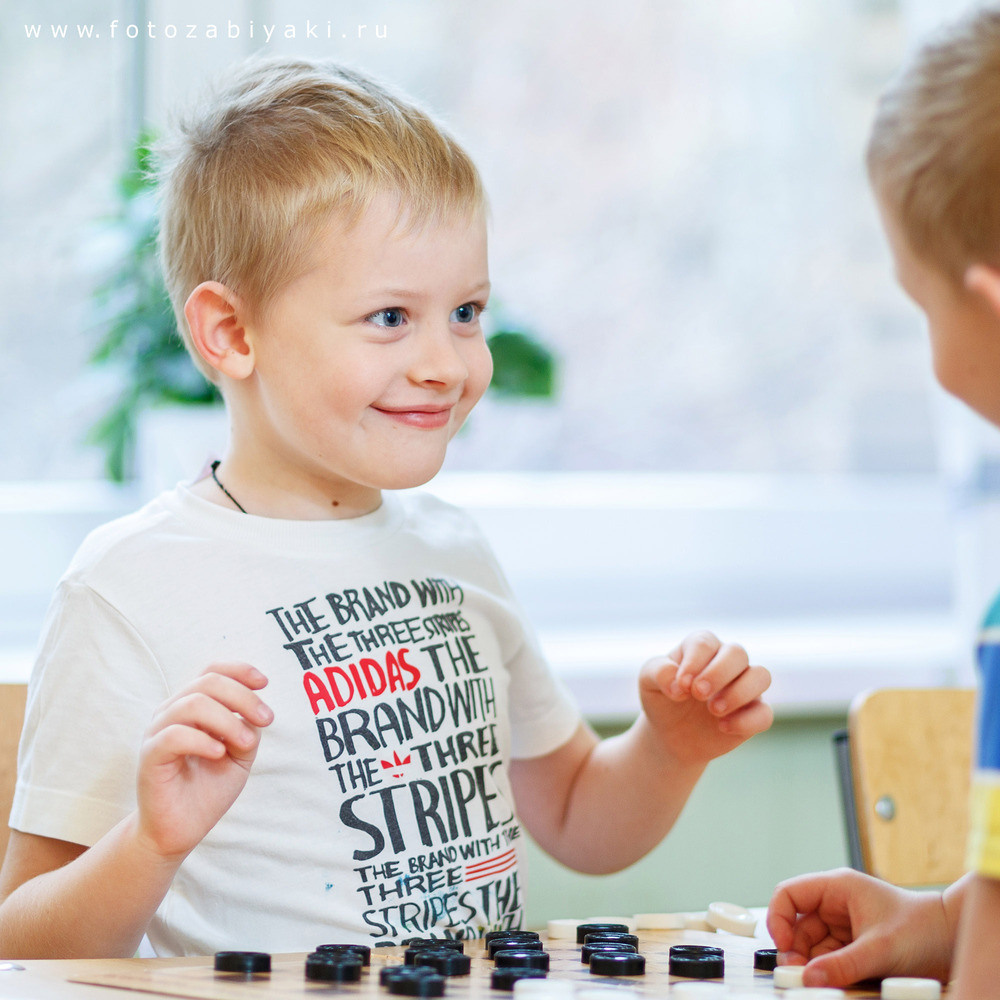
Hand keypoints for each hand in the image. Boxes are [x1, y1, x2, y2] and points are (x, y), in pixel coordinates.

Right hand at [136, 662, 272, 859]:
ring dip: (227, 720)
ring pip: (192, 704)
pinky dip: (202, 740)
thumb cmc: (209, 788)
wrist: (182, 829)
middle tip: (266, 720)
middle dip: (243, 697)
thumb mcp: (240, 753)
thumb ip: (248, 728)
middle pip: (208, 683)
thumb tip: (253, 712)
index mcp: (193, 706)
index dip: (239, 670)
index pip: (212, 671)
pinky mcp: (150, 756)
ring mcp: (158, 732)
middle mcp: (172, 712)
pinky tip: (219, 753)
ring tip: (245, 743)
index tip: (265, 683)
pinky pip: (173, 735)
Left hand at [638, 630, 771, 765]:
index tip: (681, 685)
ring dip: (739, 692)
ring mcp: (744, 686)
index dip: (694, 662)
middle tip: (698, 694)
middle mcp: (727, 662)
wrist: (671, 735)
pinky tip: (722, 727)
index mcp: (701, 647)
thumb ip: (657, 672)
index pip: (705, 643)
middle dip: (718, 673)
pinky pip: (764, 714)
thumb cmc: (662, 699)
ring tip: (713, 710)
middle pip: (737, 653)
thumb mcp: (648, 682)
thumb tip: (677, 684)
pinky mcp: (754, 713)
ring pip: (761, 676)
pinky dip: (747, 721)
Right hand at [766, 867, 952, 986]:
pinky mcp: (852, 944)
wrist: (950, 939)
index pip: (789, 895)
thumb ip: (842, 964)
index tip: (783, 946)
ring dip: (813, 964)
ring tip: (819, 982)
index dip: (779, 918)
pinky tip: (835, 982)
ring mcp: (843, 924)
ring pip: (813, 945)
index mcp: (836, 887)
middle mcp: (835, 903)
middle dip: (796, 951)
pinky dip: (829, 971)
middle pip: (798, 926)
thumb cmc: (920, 928)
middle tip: (799, 975)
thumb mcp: (878, 948)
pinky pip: (830, 958)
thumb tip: (809, 977)